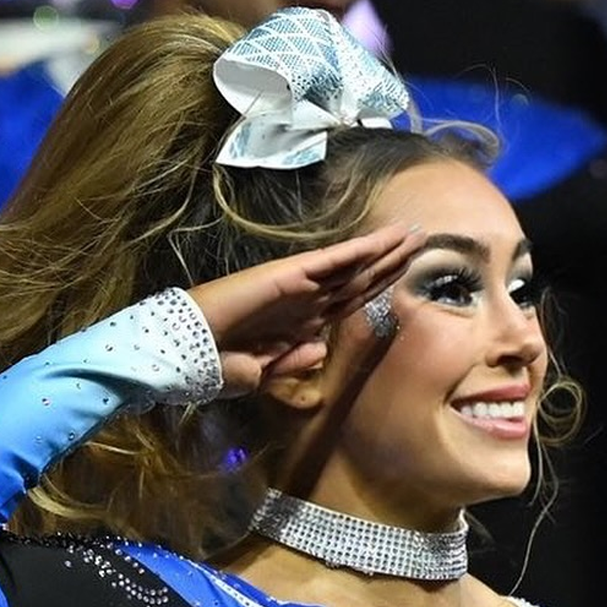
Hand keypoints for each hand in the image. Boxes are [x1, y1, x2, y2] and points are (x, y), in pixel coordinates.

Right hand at [189, 222, 422, 394]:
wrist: (184, 350)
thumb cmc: (215, 364)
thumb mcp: (261, 373)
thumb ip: (292, 360)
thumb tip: (319, 349)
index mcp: (300, 325)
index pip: (349, 304)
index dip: (378, 290)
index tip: (406, 279)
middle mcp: (304, 301)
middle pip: (359, 280)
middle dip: (390, 262)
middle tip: (422, 242)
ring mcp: (298, 286)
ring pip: (352, 266)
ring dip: (383, 250)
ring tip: (413, 233)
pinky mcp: (288, 275)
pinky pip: (330, 262)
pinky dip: (357, 251)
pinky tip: (383, 240)